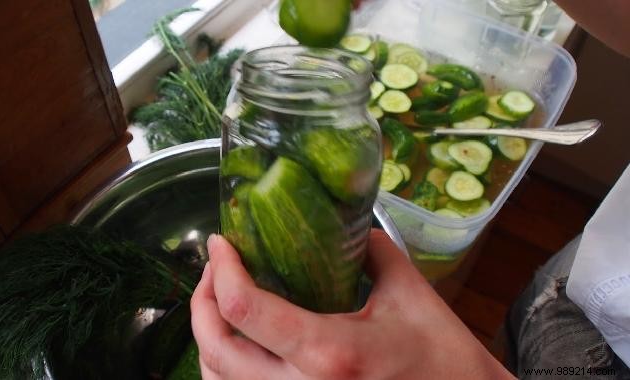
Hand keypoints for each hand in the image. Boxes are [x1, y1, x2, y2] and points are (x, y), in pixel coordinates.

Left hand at [191, 230, 513, 379]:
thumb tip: (344, 225)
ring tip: (218, 303)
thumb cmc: (444, 357)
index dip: (220, 269)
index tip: (220, 244)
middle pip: (215, 348)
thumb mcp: (409, 293)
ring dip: (207, 338)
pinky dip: (225, 370)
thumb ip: (370, 251)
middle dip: (199, 302)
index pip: (244, 307)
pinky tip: (238, 345)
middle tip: (212, 269)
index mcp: (328, 352)